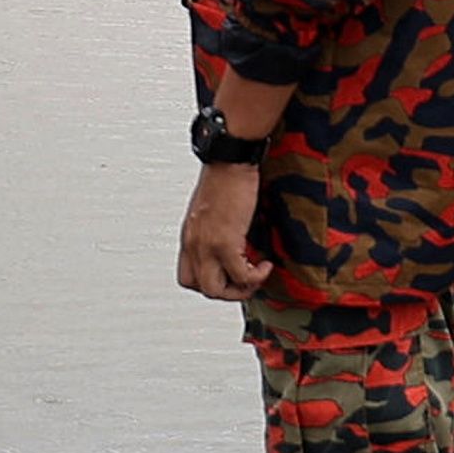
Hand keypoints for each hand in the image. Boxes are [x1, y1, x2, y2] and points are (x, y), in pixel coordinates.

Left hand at [175, 160, 270, 302]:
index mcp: (189, 236)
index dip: (210, 283)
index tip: (230, 277)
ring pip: (215, 290)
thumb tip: (232, 245)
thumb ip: (214, 231)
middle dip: (227, 292)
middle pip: (200, 288)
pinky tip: (266, 264)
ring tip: (257, 275)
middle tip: (247, 282)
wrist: (229, 160)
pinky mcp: (224, 241)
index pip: (187, 276)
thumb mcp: (211, 210)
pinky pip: (240, 275)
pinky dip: (256, 276)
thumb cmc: (223, 178)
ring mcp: (206, 244)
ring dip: (240, 289)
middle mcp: (193, 243)